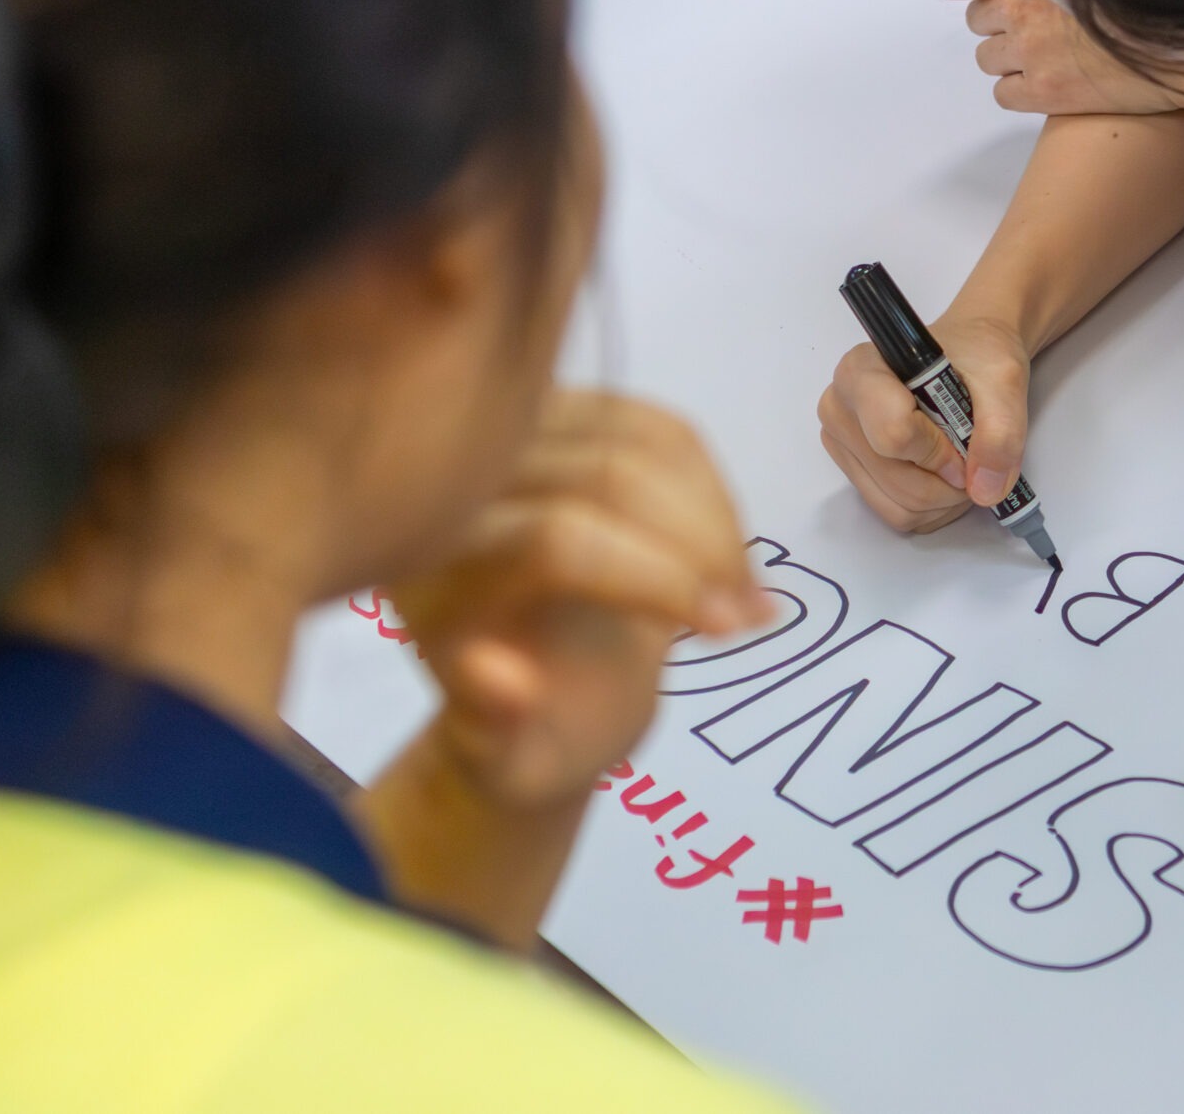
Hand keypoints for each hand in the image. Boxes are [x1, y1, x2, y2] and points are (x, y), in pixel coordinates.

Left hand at [391, 390, 759, 809]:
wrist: (546, 697)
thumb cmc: (529, 737)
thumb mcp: (508, 762)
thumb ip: (493, 729)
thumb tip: (498, 675)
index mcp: (431, 568)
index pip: (553, 538)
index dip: (651, 575)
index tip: (728, 630)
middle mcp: (464, 486)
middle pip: (603, 474)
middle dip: (697, 540)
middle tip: (751, 613)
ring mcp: (521, 440)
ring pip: (641, 438)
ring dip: (716, 512)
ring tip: (748, 590)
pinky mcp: (571, 421)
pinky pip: (659, 427)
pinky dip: (712, 487)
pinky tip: (727, 552)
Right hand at [818, 312, 1032, 532]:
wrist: (968, 358)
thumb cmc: (977, 359)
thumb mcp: (1003, 382)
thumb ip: (1000, 432)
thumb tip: (985, 490)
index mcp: (861, 372)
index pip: (893, 434)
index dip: (939, 451)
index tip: (964, 441)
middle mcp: (840, 409)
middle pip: (898, 480)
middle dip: (948, 482)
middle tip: (974, 459)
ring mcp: (843, 446)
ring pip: (898, 506)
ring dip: (943, 500)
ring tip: (965, 467)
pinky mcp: (855, 474)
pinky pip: (896, 515)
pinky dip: (932, 509)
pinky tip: (947, 478)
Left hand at [937, 0, 1183, 116]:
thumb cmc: (1152, 2)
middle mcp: (1022, 4)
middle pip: (978, 18)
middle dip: (1003, 24)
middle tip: (1044, 29)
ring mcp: (1028, 48)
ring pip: (988, 57)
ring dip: (1012, 58)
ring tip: (1054, 58)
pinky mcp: (1041, 90)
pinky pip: (1003, 93)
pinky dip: (1022, 90)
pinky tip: (1056, 84)